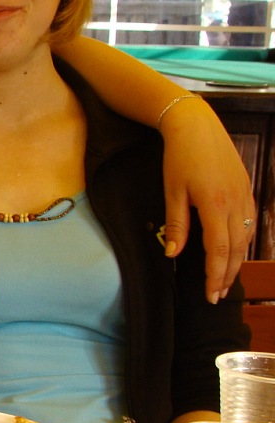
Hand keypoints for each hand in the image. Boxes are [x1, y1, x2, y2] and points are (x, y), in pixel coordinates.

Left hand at [160, 99, 255, 301]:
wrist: (197, 126)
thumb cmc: (180, 157)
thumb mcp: (172, 192)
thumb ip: (176, 225)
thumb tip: (172, 253)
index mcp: (216, 205)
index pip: (219, 251)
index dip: (215, 275)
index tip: (210, 294)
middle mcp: (236, 203)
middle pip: (236, 249)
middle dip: (227, 275)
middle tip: (217, 296)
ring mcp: (245, 196)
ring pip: (246, 237)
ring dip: (236, 261)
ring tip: (225, 280)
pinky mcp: (247, 190)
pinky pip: (250, 223)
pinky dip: (243, 242)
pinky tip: (235, 251)